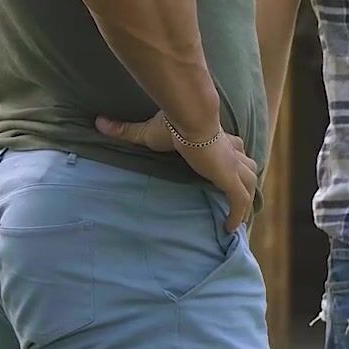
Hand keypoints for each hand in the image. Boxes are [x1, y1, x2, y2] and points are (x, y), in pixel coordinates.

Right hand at [96, 111, 256, 232]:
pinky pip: (239, 200)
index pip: (233, 147)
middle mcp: (229, 152)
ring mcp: (232, 166)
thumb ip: (126, 130)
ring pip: (250, 182)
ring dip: (247, 198)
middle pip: (247, 165)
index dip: (234, 157)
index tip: (231, 167)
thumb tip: (99, 122)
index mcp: (216, 139)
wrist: (188, 120)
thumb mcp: (147, 131)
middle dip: (246, 179)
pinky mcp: (230, 178)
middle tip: (241, 196)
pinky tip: (230, 228)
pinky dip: (238, 214)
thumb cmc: (171, 125)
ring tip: (241, 215)